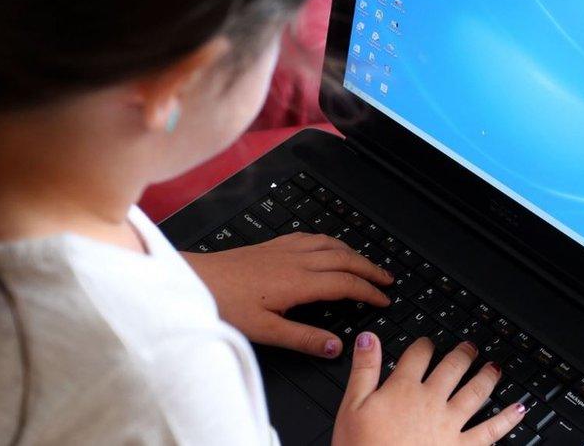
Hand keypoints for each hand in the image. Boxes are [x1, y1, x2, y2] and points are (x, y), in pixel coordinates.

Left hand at [183, 232, 392, 357]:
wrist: (196, 279)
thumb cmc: (224, 304)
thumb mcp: (265, 330)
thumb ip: (303, 338)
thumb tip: (335, 346)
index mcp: (298, 282)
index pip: (346, 283)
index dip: (369, 291)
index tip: (384, 299)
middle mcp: (296, 260)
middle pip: (345, 258)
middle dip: (370, 268)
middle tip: (387, 279)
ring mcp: (284, 249)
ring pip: (330, 244)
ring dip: (353, 252)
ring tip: (366, 263)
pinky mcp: (272, 245)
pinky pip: (311, 237)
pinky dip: (330, 241)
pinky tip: (328, 246)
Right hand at [333, 333, 527, 445]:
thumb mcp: (352, 407)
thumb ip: (364, 370)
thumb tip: (369, 338)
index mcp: (403, 389)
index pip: (418, 355)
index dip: (424, 344)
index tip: (428, 342)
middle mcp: (431, 401)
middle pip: (452, 368)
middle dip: (462, 354)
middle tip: (470, 347)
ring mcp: (450, 424)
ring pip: (475, 392)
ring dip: (487, 377)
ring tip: (494, 367)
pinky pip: (491, 431)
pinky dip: (507, 419)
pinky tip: (519, 409)